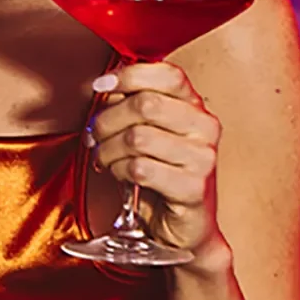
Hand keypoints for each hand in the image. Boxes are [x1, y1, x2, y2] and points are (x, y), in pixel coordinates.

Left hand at [88, 63, 226, 264]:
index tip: (100, 86)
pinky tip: (121, 176)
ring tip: (107, 159)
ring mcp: (203, 158)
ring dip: (108, 150)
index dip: (128, 75)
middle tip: (94, 135)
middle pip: (145, 104)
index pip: (167, 74)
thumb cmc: (158, 173)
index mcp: (195, 107)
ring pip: (137, 137)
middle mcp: (205, 128)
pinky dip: (119, 171)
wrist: (180, 225)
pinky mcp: (193, 188)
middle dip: (107, 120)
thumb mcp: (144, 131)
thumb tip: (105, 86)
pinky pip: (140, 169)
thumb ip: (130, 105)